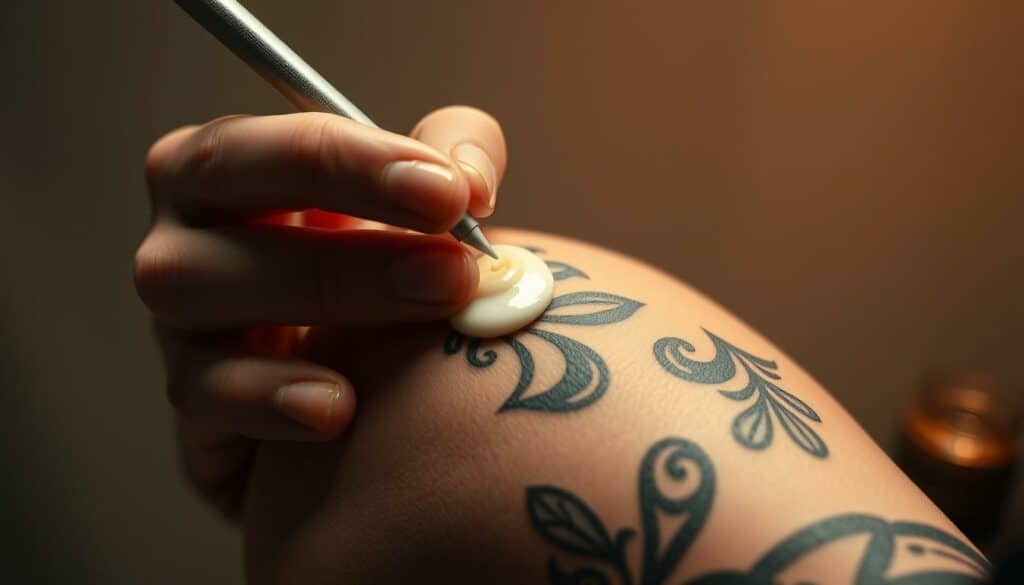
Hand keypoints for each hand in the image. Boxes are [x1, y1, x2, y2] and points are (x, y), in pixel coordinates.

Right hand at [134, 106, 506, 517]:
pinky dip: (266, 397)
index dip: (363, 162)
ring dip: (322, 293)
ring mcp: (172, 311)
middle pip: (222, 190)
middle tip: (453, 262)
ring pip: (198, 284)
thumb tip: (472, 177)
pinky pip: (200, 391)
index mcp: (235, 164)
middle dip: (348, 210)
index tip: (451, 194)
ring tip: (427, 312)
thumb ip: (454, 157)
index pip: (279, 141)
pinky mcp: (187, 393)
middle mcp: (186, 223)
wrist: (352, 387)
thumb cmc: (377, 271)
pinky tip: (336, 407)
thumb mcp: (417, 202)